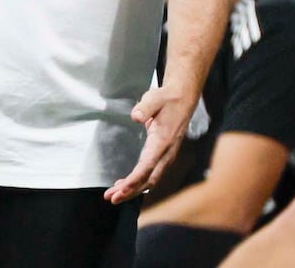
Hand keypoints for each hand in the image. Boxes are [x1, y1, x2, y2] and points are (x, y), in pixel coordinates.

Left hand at [104, 84, 194, 204]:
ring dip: (132, 189)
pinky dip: (138, 183)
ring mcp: (166, 157)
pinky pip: (151, 175)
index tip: (121, 189)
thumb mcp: (154, 98)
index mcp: (163, 141)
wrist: (183, 99)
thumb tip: (135, 116)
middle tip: (111, 198)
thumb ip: (145, 107)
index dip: (134, 180)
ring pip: (149, 180)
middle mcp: (166, 153)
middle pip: (148, 179)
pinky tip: (125, 185)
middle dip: (130, 191)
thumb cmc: (167, 99)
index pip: (148, 166)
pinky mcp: (164, 156)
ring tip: (113, 195)